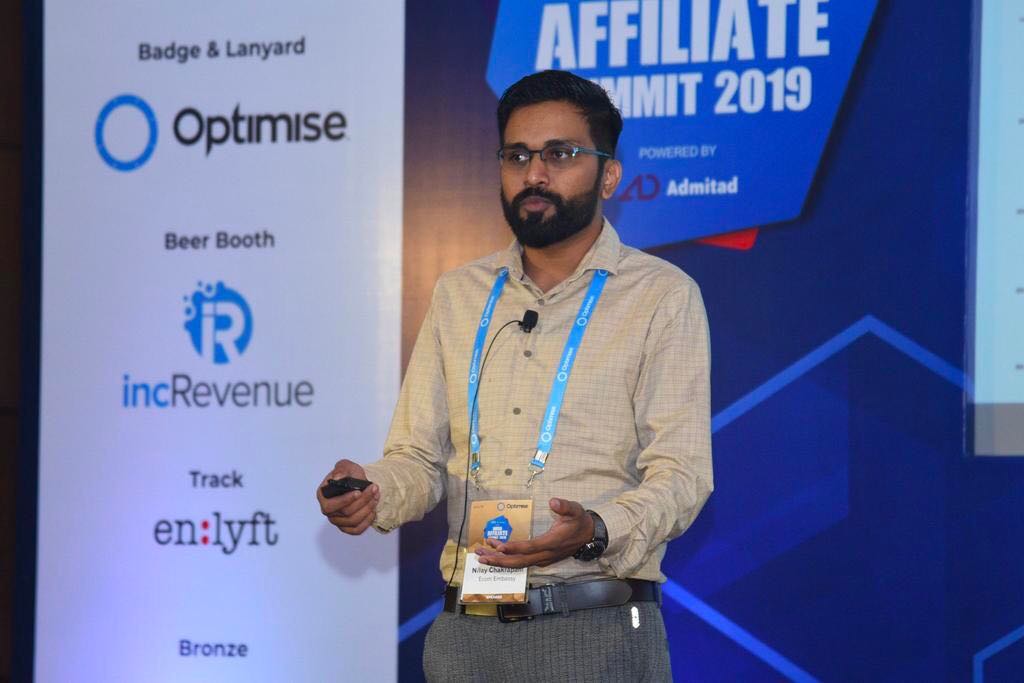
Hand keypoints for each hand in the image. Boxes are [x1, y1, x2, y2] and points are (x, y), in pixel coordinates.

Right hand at [316, 459, 378, 534]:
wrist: (357, 483)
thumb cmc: (349, 475)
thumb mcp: (345, 466)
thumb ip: (341, 469)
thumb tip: (337, 477)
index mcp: (323, 495)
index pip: (331, 505)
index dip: (346, 500)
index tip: (359, 492)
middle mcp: (328, 510)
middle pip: (346, 512)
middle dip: (363, 501)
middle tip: (374, 489)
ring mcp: (337, 520)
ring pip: (353, 521)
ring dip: (368, 508)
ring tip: (375, 496)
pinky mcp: (347, 527)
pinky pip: (357, 530)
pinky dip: (367, 521)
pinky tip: (373, 510)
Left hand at [474, 498, 593, 567]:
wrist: (588, 536)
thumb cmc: (579, 521)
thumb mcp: (575, 510)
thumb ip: (564, 506)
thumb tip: (553, 501)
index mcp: (553, 542)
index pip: (531, 547)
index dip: (515, 548)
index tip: (499, 546)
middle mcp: (546, 554)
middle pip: (520, 561)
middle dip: (499, 560)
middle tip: (480, 556)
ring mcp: (543, 559)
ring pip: (519, 564)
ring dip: (499, 561)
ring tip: (481, 556)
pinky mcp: (540, 559)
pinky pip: (521, 562)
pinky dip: (507, 560)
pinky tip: (495, 554)